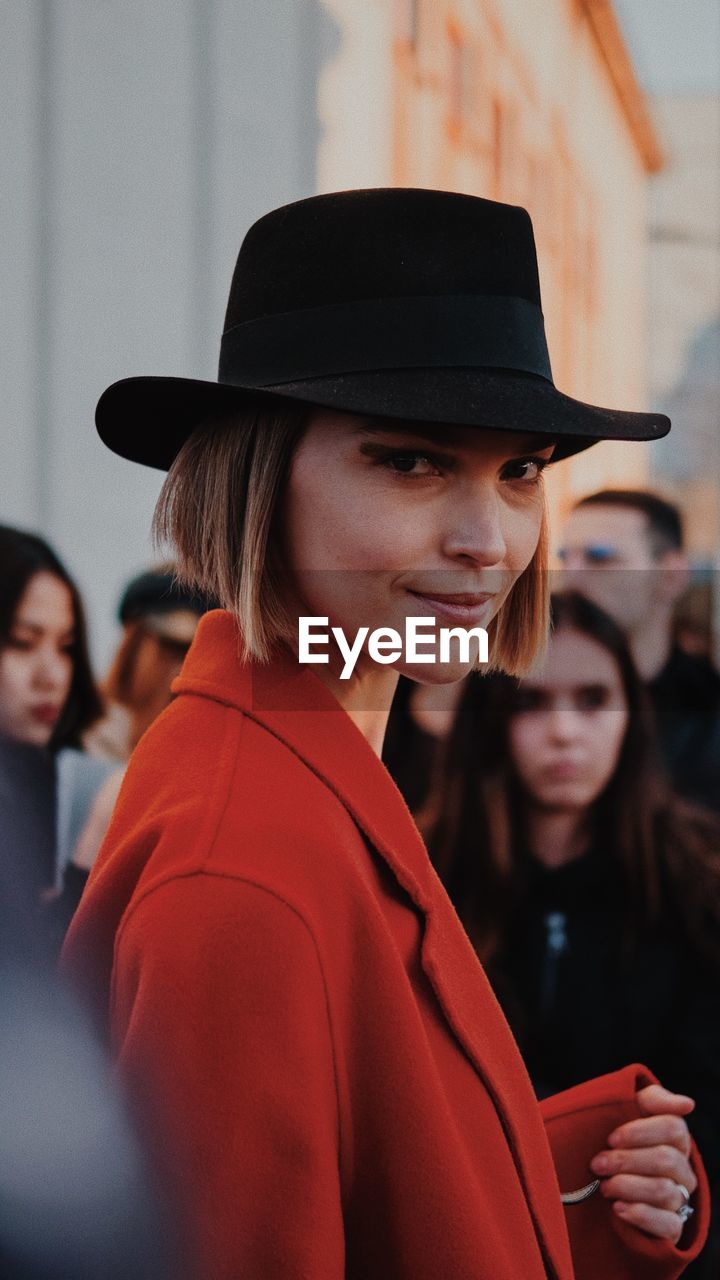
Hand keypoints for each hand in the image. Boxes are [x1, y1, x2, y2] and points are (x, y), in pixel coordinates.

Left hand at [590, 1084, 696, 1243]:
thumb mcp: (631, 1112)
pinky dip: (641, 1215)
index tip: (611, 1138)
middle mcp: (683, 1169)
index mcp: (676, 1139)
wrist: (605, 1183)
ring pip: (664, 1191)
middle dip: (626, 1160)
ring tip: (604, 1186)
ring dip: (628, 1186)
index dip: (640, 1132)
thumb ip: (655, 1101)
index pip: (673, 1128)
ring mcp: (680, 1199)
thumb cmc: (619, 1141)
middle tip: (598, 1164)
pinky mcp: (672, 1227)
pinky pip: (668, 1225)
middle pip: (666, 1160)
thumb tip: (688, 1104)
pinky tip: (618, 1209)